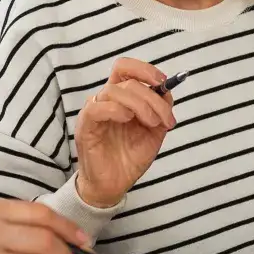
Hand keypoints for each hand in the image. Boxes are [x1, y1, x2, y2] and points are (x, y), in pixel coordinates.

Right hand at [75, 58, 175, 207]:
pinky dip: (116, 109)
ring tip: (151, 124)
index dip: (145, 69)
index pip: (126, 68)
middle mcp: (106, 100)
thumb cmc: (130, 157)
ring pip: (114, 91)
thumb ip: (161, 110)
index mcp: (121, 97)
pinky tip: (127, 120)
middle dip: (152, 97)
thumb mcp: (154, 132)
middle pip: (126, 80)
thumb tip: (167, 92)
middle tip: (163, 118)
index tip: (164, 83)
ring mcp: (95, 111)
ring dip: (140, 104)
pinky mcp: (86, 126)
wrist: (115, 185)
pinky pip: (97, 107)